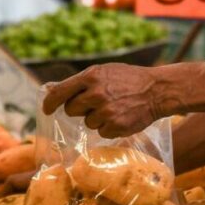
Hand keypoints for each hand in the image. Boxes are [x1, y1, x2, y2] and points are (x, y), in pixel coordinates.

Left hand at [42, 63, 165, 137]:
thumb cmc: (129, 79)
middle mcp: (96, 93)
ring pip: (87, 122)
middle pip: (71, 109)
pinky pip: (101, 132)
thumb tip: (52, 90)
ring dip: (97, 118)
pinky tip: (121, 117)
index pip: (59, 92)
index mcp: (91, 76)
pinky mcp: (115, 126)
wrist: (157, 90)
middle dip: (80, 109)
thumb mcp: (105, 72)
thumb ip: (81, 81)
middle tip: (95, 104)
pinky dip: (109, 127)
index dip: (50, 102)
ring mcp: (105, 111)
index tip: (46, 109)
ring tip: (115, 108)